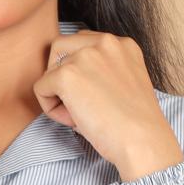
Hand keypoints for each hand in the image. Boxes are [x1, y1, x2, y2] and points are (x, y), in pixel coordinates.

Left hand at [32, 29, 183, 180]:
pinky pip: (40, 88)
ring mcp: (84, 56)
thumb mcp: (125, 84)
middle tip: (80, 104)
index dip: (80, 72)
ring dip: (58, 95)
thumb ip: (103, 71)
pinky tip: (74, 120)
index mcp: (122, 44)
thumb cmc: (135, 125)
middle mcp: (104, 42)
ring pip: (49, 71)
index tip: (94, 96)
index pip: (82, 44)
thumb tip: (69, 78)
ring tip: (81, 115)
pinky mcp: (67, 75)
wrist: (143, 141)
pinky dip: (51, 108)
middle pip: (60, 48)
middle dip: (61, 76)